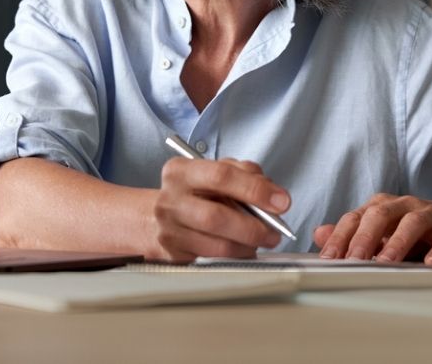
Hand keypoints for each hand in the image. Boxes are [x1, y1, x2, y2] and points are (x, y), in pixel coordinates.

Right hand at [152, 157, 290, 262]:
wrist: (149, 219)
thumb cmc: (192, 193)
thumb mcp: (212, 171)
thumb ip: (243, 173)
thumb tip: (273, 194)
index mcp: (180, 172)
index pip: (221, 176)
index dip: (255, 189)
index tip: (281, 201)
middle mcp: (170, 200)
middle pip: (216, 216)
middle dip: (253, 227)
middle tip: (274, 231)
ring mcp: (169, 230)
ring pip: (218, 245)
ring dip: (248, 245)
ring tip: (262, 241)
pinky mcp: (173, 255)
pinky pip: (214, 260)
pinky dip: (236, 256)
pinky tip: (243, 249)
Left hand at [313, 193, 431, 263]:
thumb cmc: (420, 231)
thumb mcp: (385, 232)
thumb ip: (353, 234)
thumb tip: (319, 235)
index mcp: (383, 206)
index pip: (355, 218)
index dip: (340, 237)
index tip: (327, 259)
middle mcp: (404, 206)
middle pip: (380, 215)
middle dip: (363, 238)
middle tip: (351, 261)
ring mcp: (431, 215)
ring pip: (411, 223)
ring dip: (397, 243)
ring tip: (385, 263)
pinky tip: (431, 264)